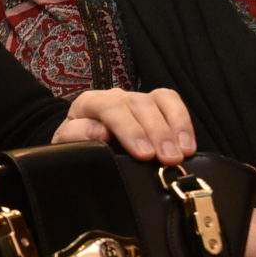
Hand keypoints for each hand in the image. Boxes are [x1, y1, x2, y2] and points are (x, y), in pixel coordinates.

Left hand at [52, 87, 193, 164]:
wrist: (82, 139)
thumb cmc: (77, 143)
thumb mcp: (67, 143)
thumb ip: (77, 135)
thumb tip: (100, 131)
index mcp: (90, 102)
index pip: (110, 108)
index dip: (129, 130)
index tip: (143, 154)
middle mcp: (116, 96)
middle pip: (139, 105)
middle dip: (156, 134)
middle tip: (168, 159)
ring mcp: (138, 98)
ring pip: (159, 101)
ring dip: (174, 129)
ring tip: (181, 154)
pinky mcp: (155, 104)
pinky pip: (172, 102)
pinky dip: (183, 123)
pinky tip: (188, 145)